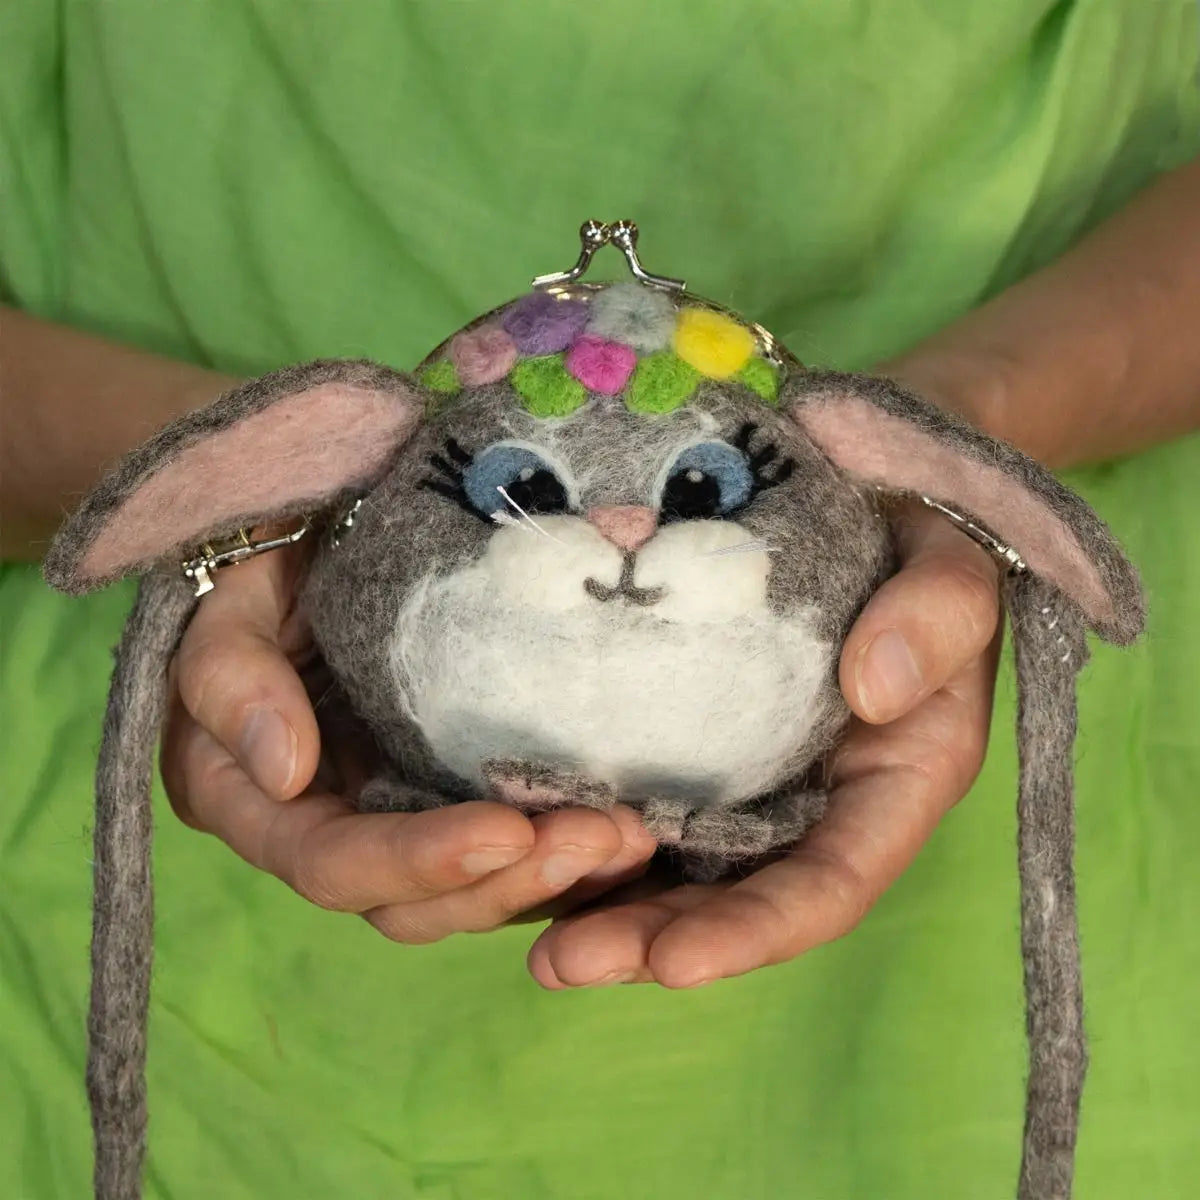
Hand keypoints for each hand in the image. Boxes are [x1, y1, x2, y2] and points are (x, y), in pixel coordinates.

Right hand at [160, 544, 656, 942]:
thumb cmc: (271, 580)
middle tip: (600, 838)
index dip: (419, 860)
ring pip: (473, 895)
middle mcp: (335, 837)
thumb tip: (287, 773)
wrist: (324, 557)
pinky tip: (633, 833)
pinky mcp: (457, 809)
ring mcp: (401, 828)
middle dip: (510, 882)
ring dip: (554, 880)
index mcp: (261, 808)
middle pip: (415, 905)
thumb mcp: (234, 609)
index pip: (333, 863)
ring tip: (632, 838)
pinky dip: (570, 861)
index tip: (506, 833)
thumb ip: (233, 679)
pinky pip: (513, 860)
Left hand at [526, 500, 1002, 987]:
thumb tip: (874, 688)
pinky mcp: (686, 744)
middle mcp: (811, 806)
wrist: (863, 501)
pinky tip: (515, 847)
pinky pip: (634, 800)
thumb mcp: (950, 566)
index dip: (754, 930)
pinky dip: (581, 835)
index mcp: (888, 789)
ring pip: (672, 868)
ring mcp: (743, 780)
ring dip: (601, 909)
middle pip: (731, 900)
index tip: (677, 965)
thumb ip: (937, 617)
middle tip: (559, 963)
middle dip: (650, 940)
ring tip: (525, 939)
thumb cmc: (919, 538)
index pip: (827, 884)